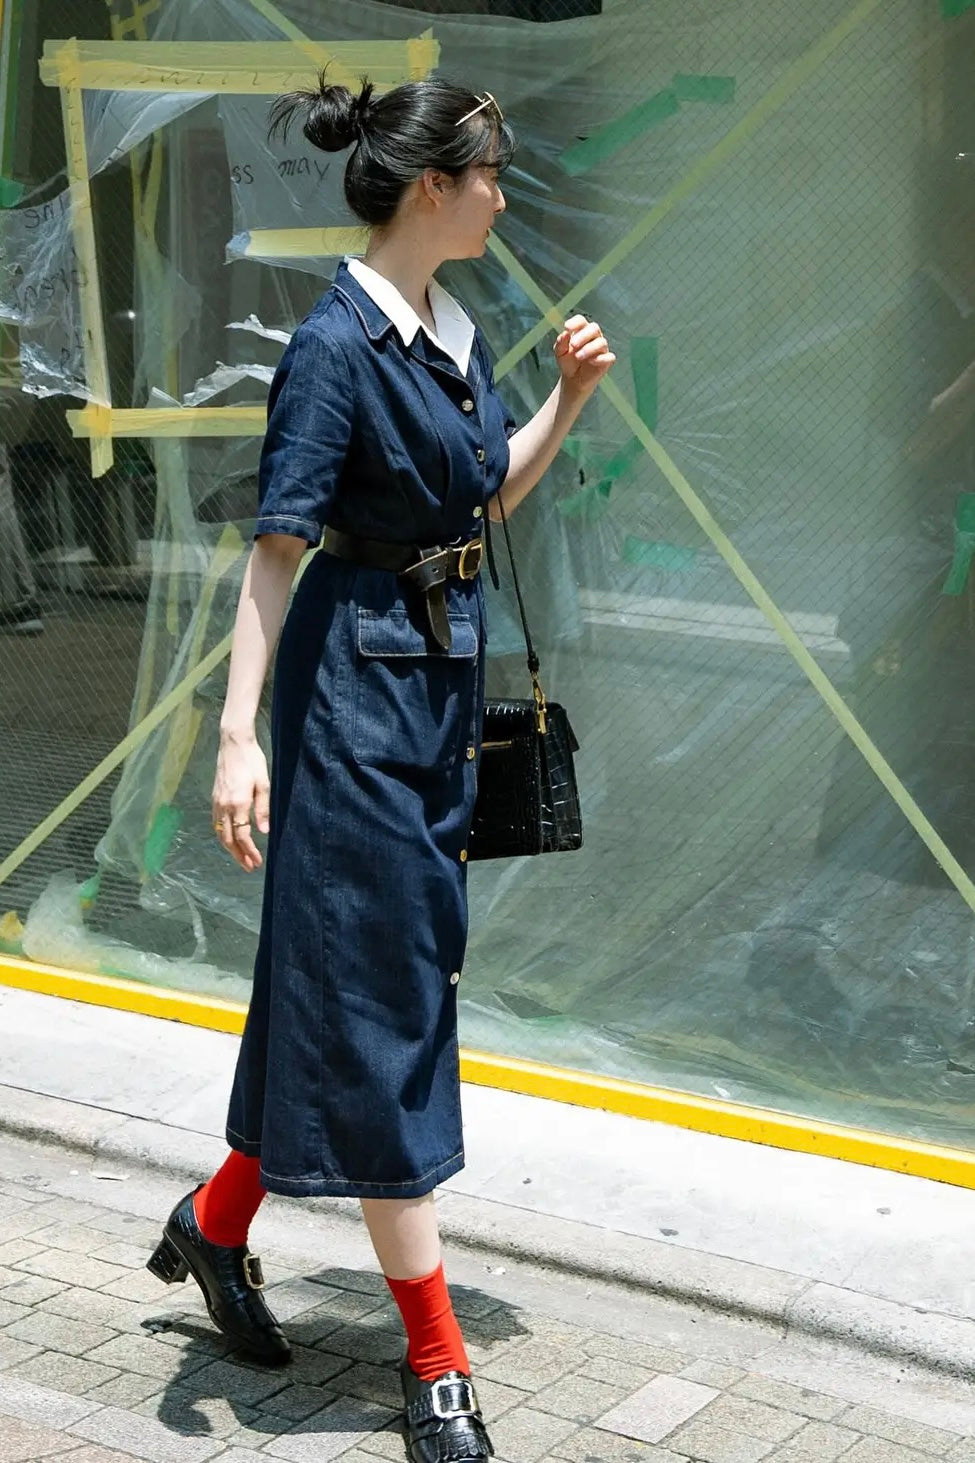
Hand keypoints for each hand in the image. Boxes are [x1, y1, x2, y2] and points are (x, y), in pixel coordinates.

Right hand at [212, 731, 269, 872]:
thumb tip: (264, 831)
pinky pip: (216, 822)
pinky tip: (229, 839)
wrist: (233, 743)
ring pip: (220, 832)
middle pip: (228, 838)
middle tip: (249, 867)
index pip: (242, 835)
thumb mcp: (264, 783)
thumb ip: (263, 808)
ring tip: (240, 858)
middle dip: (238, 855)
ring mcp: (217, 802)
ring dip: (229, 848)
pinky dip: (222, 835)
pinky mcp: (214, 797)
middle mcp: (224, 805)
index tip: (256, 862)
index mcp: (238, 803)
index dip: (249, 851)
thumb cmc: (252, 760)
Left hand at [554, 315, 615, 396]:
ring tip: (578, 356)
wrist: (572, 380)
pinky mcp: (606, 361)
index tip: (567, 328)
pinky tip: (591, 361)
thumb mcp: (560, 353)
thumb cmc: (568, 363)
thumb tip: (565, 334)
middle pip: (594, 328)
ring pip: (602, 342)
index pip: (581, 321)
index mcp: (581, 331)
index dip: (575, 322)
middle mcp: (593, 337)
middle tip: (573, 345)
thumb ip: (561, 343)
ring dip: (589, 348)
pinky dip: (601, 358)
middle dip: (583, 335)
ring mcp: (601, 349)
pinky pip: (609, 357)